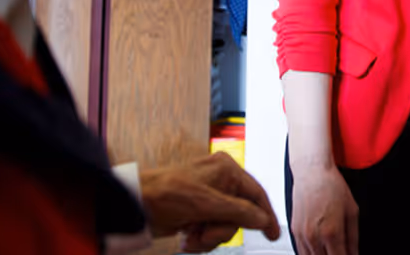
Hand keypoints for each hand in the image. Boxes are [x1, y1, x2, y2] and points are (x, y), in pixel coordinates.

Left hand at [139, 152, 280, 252]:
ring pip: (225, 226)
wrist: (136, 203)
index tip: (273, 234)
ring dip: (209, 237)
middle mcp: (220, 182)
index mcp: (227, 170)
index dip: (266, 215)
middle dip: (222, 230)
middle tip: (207, 233)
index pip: (256, 194)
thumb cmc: (167, 193)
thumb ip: (239, 212)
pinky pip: (211, 231)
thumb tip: (263, 220)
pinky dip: (200, 239)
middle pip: (240, 215)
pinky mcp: (198, 212)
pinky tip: (187, 237)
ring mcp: (209, 198)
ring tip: (193, 236)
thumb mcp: (207, 204)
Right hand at [291, 163, 358, 254]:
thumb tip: (354, 253)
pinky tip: (320, 249)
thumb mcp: (352, 211)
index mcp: (331, 232)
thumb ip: (353, 238)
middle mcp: (314, 236)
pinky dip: (311, 253)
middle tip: (342, 251)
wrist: (312, 172)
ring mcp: (301, 235)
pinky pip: (301, 251)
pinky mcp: (294, 231)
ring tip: (332, 250)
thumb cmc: (332, 187)